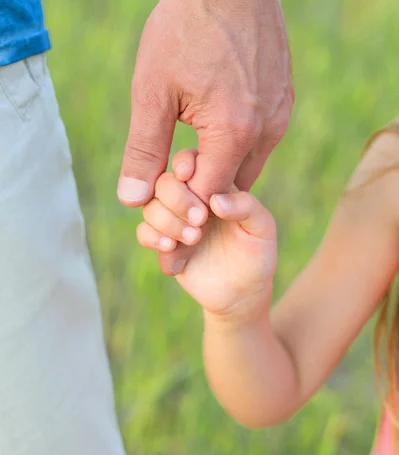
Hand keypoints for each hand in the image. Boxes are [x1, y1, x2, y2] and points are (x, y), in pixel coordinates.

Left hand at [117, 0, 292, 206]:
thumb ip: (144, 150)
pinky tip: (214, 120)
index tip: (160, 187)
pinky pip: (262, 139)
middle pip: (233, 188)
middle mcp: (268, 130)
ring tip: (190, 139)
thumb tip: (132, 200)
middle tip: (172, 163)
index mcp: (235, 133)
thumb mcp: (152, 91)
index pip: (208, 197)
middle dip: (202, 188)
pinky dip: (237, 145)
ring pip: (249, 165)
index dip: (181, 202)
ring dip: (220, 166)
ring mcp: (281, 113)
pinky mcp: (285, 98)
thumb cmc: (185, 27)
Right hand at [136, 150, 276, 316]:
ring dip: (167, 221)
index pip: (192, 161)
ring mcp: (174, 220)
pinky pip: (144, 232)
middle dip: (177, 198)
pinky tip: (170, 247)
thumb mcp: (262, 229)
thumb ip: (246, 208)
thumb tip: (216, 199)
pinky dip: (153, 237)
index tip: (190, 176)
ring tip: (194, 238)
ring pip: (151, 206)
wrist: (242, 293)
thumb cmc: (257, 254)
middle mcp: (190, 198)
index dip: (186, 164)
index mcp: (213, 184)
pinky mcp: (164, 243)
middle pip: (165, 181)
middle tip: (200, 220)